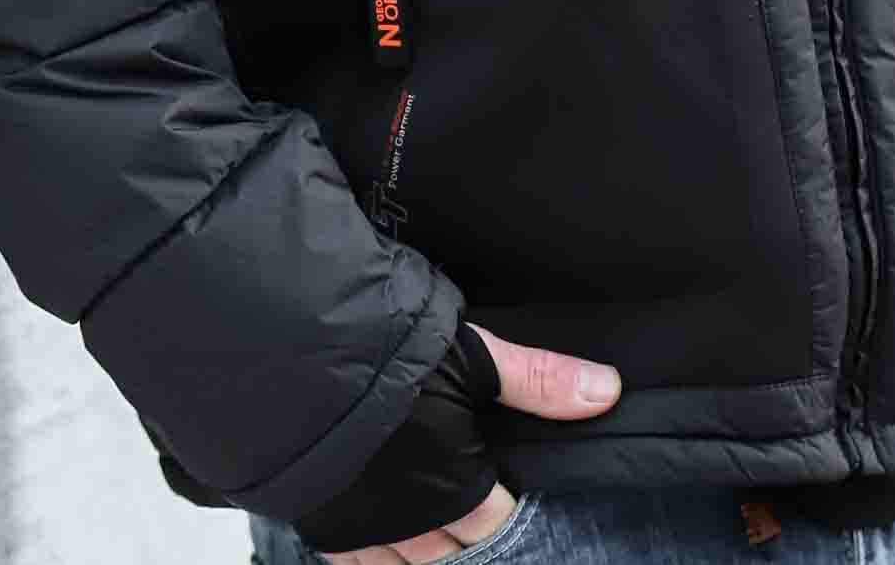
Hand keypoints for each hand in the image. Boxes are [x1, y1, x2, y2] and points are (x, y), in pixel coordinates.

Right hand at [318, 322, 620, 563]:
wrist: (285, 356)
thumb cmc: (384, 351)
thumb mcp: (473, 353)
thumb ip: (539, 379)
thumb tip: (609, 392)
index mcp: (457, 491)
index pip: (503, 528)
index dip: (520, 523)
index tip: (531, 514)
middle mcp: (412, 527)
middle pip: (459, 557)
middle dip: (479, 546)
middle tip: (488, 527)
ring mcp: (362, 533)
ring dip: (432, 556)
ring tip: (450, 541)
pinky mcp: (321, 525)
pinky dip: (380, 560)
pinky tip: (393, 550)